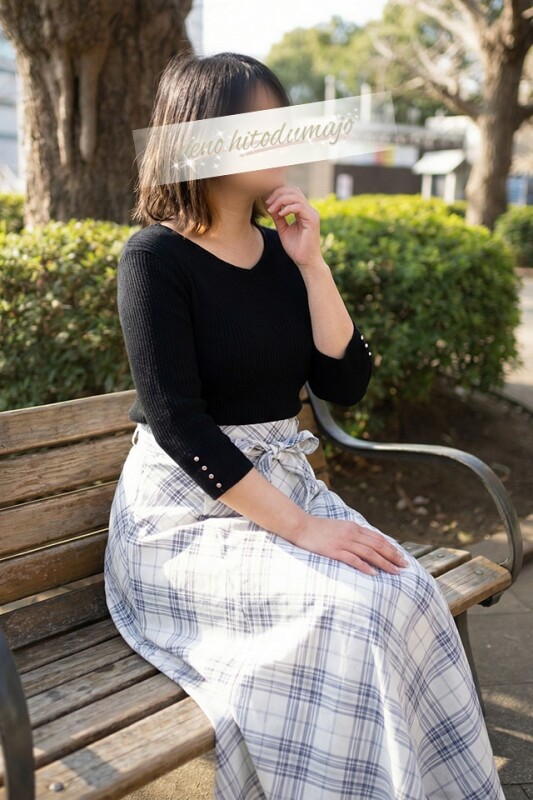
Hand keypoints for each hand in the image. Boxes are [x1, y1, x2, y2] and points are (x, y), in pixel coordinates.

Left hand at [264, 184, 324, 272]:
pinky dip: (287, 208)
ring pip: (296, 196)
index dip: (278, 194)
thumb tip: (270, 206)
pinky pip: (299, 207)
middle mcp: (309, 210)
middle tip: (267, 202)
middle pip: (294, 190)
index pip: (292, 193)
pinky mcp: (312, 220)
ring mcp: (312, 214)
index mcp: (304, 211)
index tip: (266, 202)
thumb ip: (278, 217)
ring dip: (280, 200)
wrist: (306, 262)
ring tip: (271, 209)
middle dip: (278, 194)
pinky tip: (279, 214)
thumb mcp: (283, 229)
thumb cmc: (296, 248)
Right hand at [290, 514, 409, 575]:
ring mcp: (343, 542)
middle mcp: (351, 533)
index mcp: (354, 527)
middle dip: (393, 556)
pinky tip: (374, 573)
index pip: (378, 538)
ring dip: (385, 563)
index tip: (401, 557)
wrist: (300, 526)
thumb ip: (353, 533)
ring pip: (370, 553)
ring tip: (395, 572)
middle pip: (378, 545)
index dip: (392, 548)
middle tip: (405, 566)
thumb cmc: (319, 529)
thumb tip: (366, 543)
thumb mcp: (340, 527)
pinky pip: (353, 559)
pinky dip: (365, 566)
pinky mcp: (334, 551)